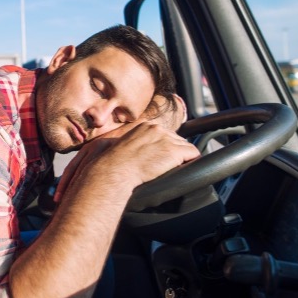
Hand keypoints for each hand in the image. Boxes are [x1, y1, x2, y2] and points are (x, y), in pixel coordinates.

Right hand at [54, 94, 197, 202]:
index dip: (161, 145)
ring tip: (179, 166)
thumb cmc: (105, 164)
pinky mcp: (174, 151)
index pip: (158, 133)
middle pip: (173, 138)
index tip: (161, 153)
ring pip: (183, 146)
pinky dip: (191, 161)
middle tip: (172, 162)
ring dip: (182, 157)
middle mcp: (154, 129)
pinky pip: (192, 154)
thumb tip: (106, 150)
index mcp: (141, 127)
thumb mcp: (108, 147)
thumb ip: (116, 146)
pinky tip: (187, 166)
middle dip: (174, 150)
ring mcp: (165, 139)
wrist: (112, 170)